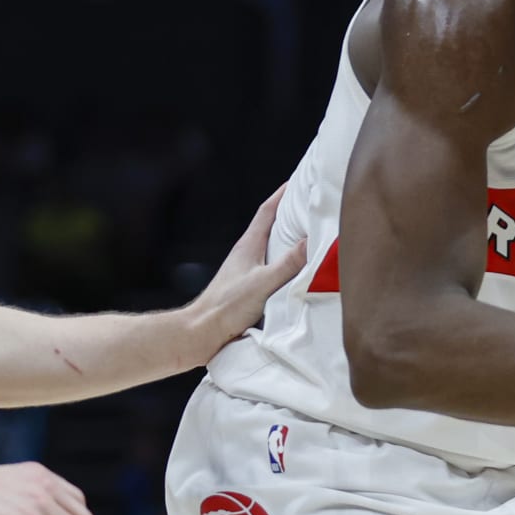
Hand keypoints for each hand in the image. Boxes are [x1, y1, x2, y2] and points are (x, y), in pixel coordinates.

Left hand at [186, 184, 307, 365]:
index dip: (283, 194)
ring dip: (290, 240)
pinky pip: (272, 268)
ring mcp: (246, 271)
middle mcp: (247, 254)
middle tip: (311, 205)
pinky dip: (286, 263)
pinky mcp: (248, 288)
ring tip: (311, 235)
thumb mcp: (263, 283)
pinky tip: (298, 272)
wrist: (202, 334)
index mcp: (248, 246)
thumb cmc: (226, 307)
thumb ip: (288, 263)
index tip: (300, 181)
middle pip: (271, 227)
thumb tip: (312, 241)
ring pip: (272, 248)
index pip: (267, 211)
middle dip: (291, 214)